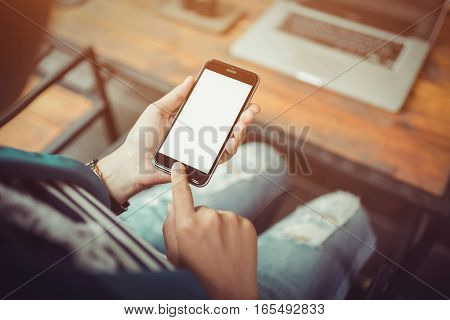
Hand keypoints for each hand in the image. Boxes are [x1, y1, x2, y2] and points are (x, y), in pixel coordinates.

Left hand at [98, 77, 259, 203]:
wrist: (132, 163)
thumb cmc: (141, 137)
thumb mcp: (157, 110)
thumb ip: (175, 96)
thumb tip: (191, 79)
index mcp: (191, 122)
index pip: (216, 112)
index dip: (233, 106)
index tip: (245, 97)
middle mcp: (199, 136)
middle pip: (228, 127)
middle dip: (244, 118)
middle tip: (251, 110)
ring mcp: (201, 151)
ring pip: (228, 143)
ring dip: (240, 133)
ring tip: (243, 123)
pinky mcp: (200, 165)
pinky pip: (219, 159)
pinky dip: (228, 150)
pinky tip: (231, 141)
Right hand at [163, 162, 257, 299]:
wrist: (231, 286)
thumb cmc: (198, 270)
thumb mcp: (175, 253)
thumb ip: (170, 227)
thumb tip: (175, 204)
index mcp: (187, 225)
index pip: (181, 193)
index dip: (179, 179)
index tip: (179, 167)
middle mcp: (209, 218)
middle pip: (200, 210)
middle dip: (199, 223)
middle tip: (204, 244)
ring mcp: (229, 219)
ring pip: (218, 216)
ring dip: (217, 228)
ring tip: (219, 248)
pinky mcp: (245, 223)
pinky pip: (233, 221)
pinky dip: (231, 231)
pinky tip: (230, 246)